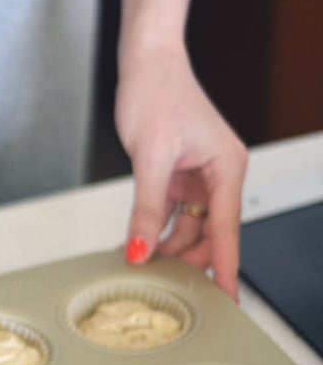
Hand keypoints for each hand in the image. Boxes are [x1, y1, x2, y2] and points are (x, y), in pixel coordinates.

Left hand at [115, 46, 247, 300]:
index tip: (228, 299)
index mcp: (227, 168)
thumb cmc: (157, 95)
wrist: (145, 65)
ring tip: (139, 263)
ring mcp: (197, 176)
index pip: (227, 231)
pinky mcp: (177, 175)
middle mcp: (218, 175)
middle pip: (208, 234)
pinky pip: (171, 212)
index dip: (224, 268)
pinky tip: (135, 243)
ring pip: (188, 226)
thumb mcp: (150, 158)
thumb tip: (141, 250)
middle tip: (161, 283)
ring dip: (166, 246)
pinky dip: (154, 228)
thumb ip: (147, 209)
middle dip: (186, 258)